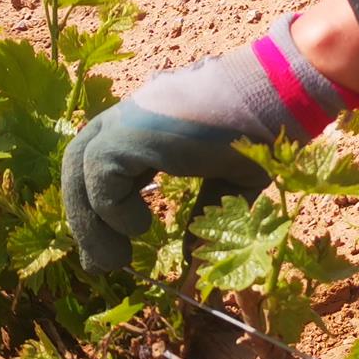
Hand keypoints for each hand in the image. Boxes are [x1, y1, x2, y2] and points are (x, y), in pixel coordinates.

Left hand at [62, 13, 358, 270]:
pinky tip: (141, 229)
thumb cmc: (264, 129)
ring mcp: (129, 118)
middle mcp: (131, 116)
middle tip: (100, 264)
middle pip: (79, 165)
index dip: (100, 207)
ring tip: (115, 261)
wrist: (279, 94)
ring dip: (91, 222)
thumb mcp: (230, 180)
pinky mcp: (133, 129)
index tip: (112, 246)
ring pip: (80, 168)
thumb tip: (191, 260)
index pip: (104, 164)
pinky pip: (101, 175)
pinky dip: (112, 210)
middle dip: (85, 218)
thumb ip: (205, 213)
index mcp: (149, 123)